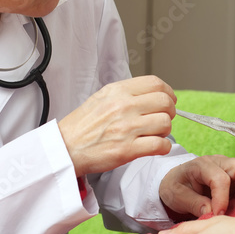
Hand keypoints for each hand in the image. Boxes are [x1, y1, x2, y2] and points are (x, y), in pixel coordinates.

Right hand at [58, 76, 176, 176]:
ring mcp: (126, 128)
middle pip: (165, 103)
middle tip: (162, 119)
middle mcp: (123, 107)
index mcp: (117, 91)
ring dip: (165, 131)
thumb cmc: (82, 126)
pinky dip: (163, 147)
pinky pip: (159, 145)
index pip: (155, 83)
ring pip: (165, 123)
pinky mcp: (127, 150)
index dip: (168, 92)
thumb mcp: (101, 98)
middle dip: (169, 112)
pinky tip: (155, 147)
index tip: (168, 100)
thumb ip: (126, 94)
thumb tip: (151, 95)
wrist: (64, 148)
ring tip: (155, 134)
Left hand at [159, 155, 234, 216]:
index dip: (221, 198)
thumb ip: (192, 203)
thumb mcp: (175, 196)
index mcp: (201, 165)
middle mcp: (220, 161)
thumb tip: (211, 212)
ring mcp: (232, 164)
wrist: (178, 181)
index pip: (219, 178)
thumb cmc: (176, 188)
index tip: (219, 215)